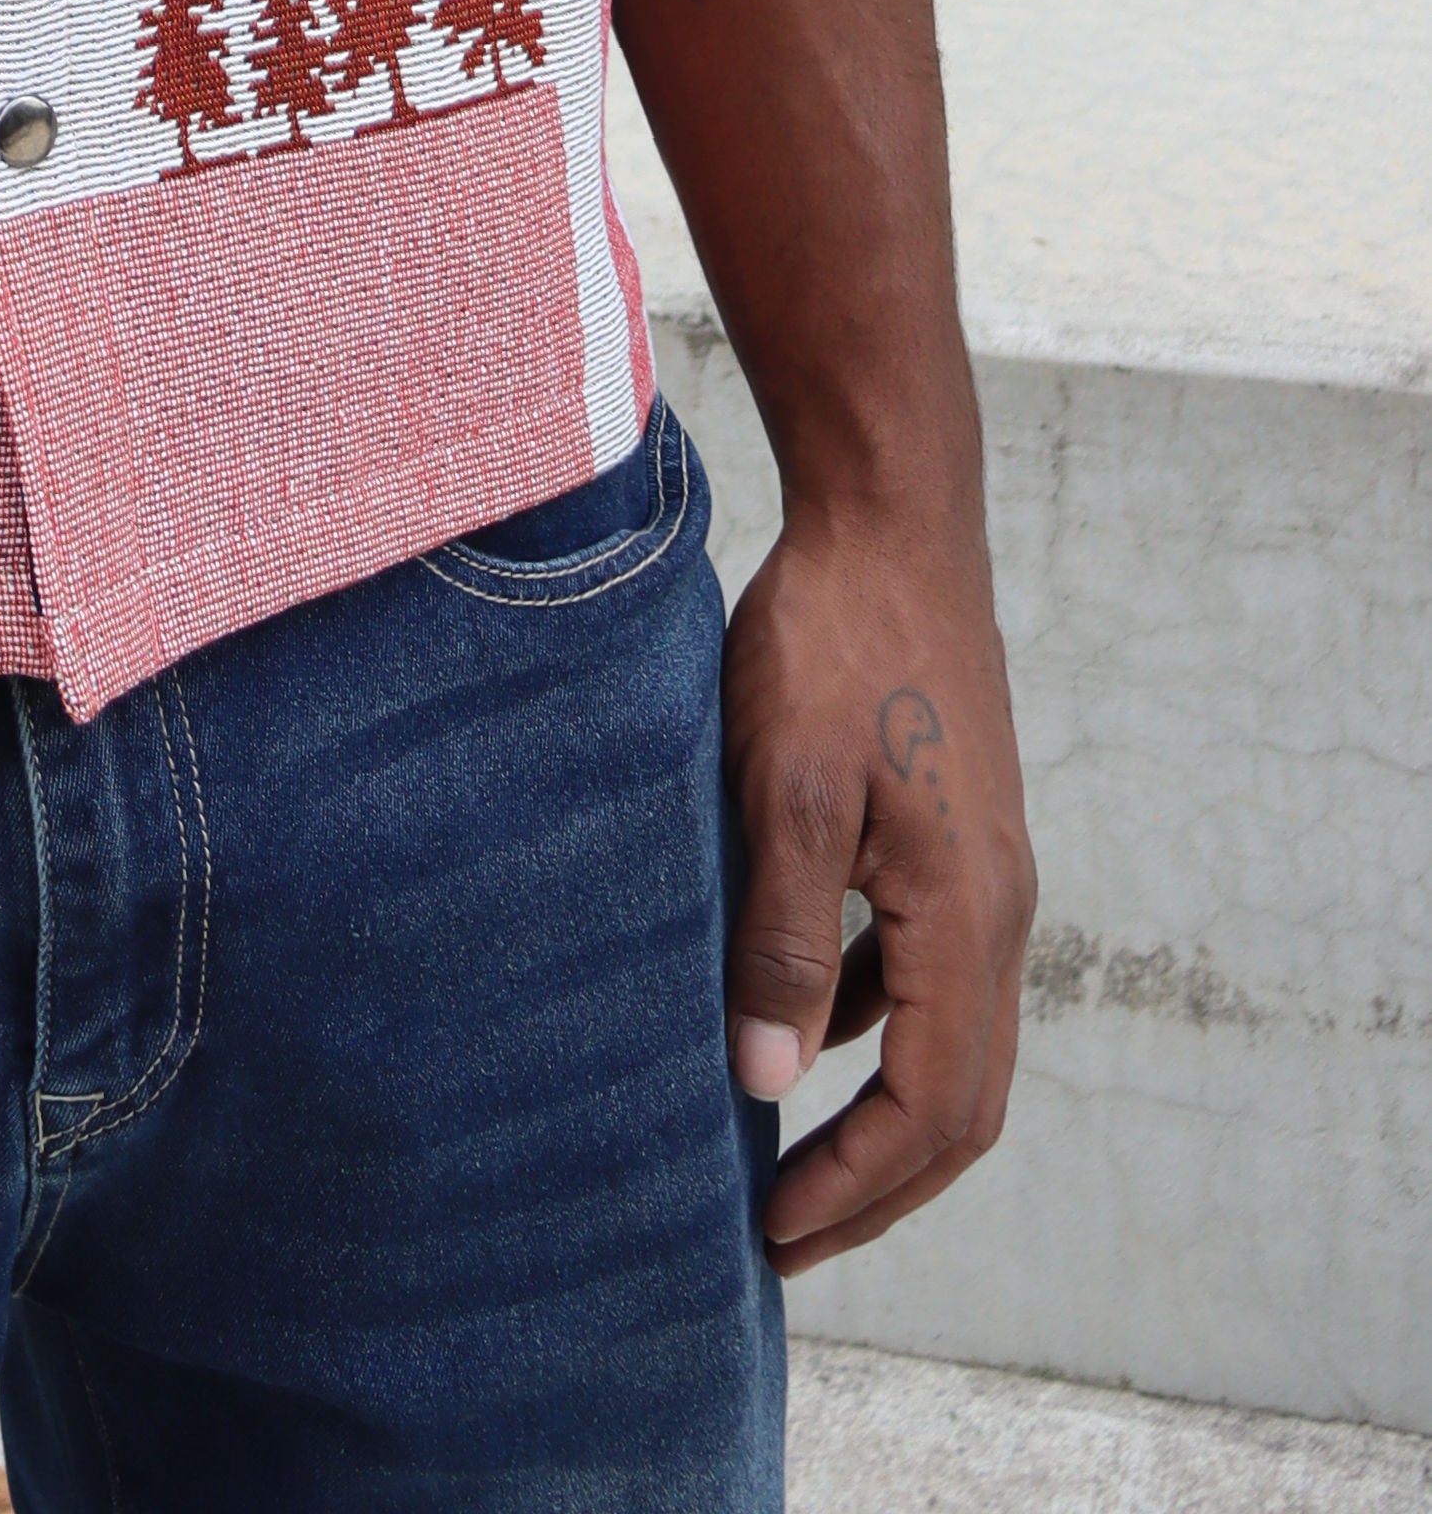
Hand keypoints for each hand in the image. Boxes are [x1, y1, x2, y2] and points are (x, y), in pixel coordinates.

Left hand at [722, 499, 1033, 1261]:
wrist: (893, 524)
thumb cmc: (832, 641)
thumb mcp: (786, 785)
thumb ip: (782, 934)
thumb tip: (765, 1081)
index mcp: (967, 916)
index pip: (933, 1109)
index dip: (856, 1187)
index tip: (773, 1234)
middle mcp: (999, 913)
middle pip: (960, 1102)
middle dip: (876, 1186)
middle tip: (783, 1239)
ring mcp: (983, 876)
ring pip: (949, 1044)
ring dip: (879, 1117)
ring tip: (785, 1161)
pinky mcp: (953, 841)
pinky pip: (924, 975)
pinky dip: (872, 1029)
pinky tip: (799, 1024)